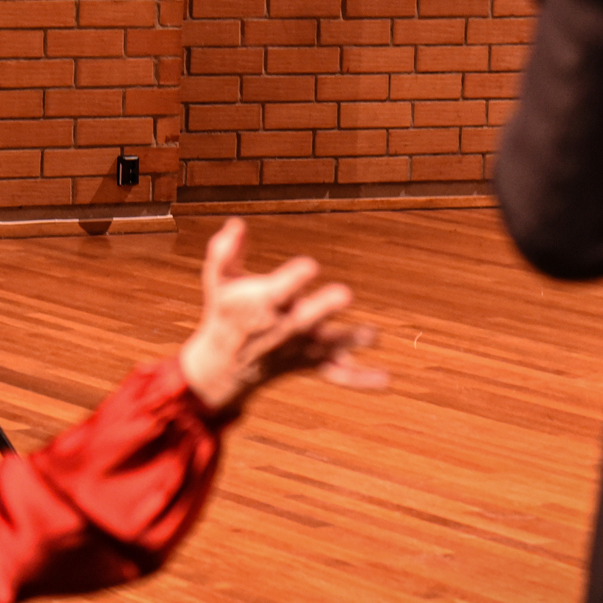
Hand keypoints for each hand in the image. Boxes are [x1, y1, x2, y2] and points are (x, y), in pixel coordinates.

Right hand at [177, 218, 385, 411]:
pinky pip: (337, 374)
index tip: (310, 265)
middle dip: (323, 309)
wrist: (224, 365)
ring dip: (349, 340)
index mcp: (262, 305)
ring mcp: (299, 349)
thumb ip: (225, 251)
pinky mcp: (310, 363)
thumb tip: (237, 223)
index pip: (277, 291)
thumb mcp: (218, 280)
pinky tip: (385, 377)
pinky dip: (360, 379)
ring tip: (372, 334)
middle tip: (345, 294)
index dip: (294, 278)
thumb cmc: (226, 312)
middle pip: (304, 320)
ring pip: (326, 347)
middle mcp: (282, 329)